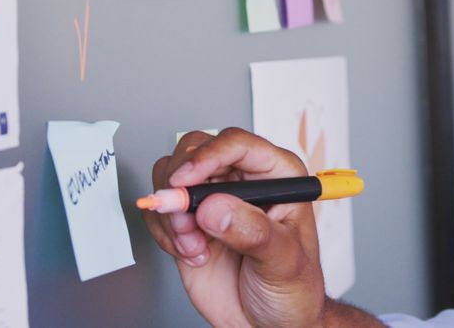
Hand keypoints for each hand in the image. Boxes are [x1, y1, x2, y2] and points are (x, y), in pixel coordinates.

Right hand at [141, 128, 327, 326]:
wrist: (269, 324)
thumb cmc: (293, 289)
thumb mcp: (283, 261)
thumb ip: (253, 232)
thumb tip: (215, 206)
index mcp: (276, 175)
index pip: (237, 144)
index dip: (207, 156)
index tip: (186, 181)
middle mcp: (242, 180)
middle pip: (195, 150)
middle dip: (181, 185)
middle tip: (185, 220)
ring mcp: (212, 199)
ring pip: (170, 175)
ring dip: (172, 213)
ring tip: (194, 245)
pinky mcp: (189, 221)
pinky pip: (159, 209)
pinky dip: (164, 232)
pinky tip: (191, 253)